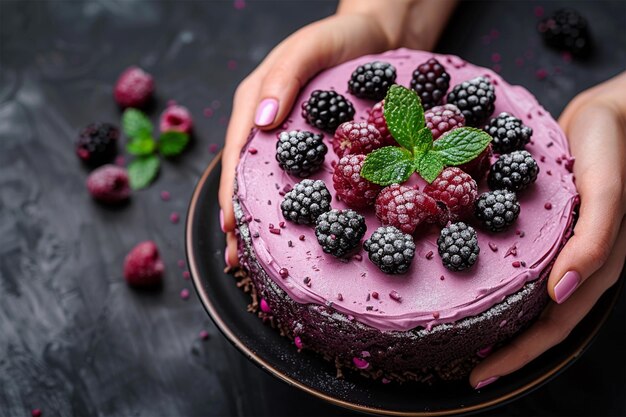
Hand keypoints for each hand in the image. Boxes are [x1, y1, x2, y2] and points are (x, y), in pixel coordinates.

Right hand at [218, 0, 456, 265]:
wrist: (378, 35)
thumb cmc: (340, 37)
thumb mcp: (309, 48)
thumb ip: (283, 78)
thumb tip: (261, 123)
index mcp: (256, 102)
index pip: (236, 155)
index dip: (231, 194)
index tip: (230, 230)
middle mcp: (266, 125)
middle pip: (245, 178)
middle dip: (239, 221)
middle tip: (238, 263)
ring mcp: (289, 139)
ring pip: (268, 186)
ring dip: (261, 223)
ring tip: (257, 263)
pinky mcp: (314, 149)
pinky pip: (298, 183)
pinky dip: (293, 211)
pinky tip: (298, 236)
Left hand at [470, 72, 625, 388]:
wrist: (611, 114)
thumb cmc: (614, 149)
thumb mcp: (607, 191)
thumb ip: (594, 241)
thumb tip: (562, 294)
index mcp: (592, 268)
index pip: (556, 327)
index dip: (520, 355)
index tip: (479, 376)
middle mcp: (573, 264)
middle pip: (537, 321)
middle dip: (502, 348)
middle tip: (460, 366)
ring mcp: (557, 248)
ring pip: (525, 298)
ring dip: (496, 320)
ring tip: (457, 334)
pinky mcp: (540, 227)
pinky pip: (517, 264)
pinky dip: (493, 280)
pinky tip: (462, 277)